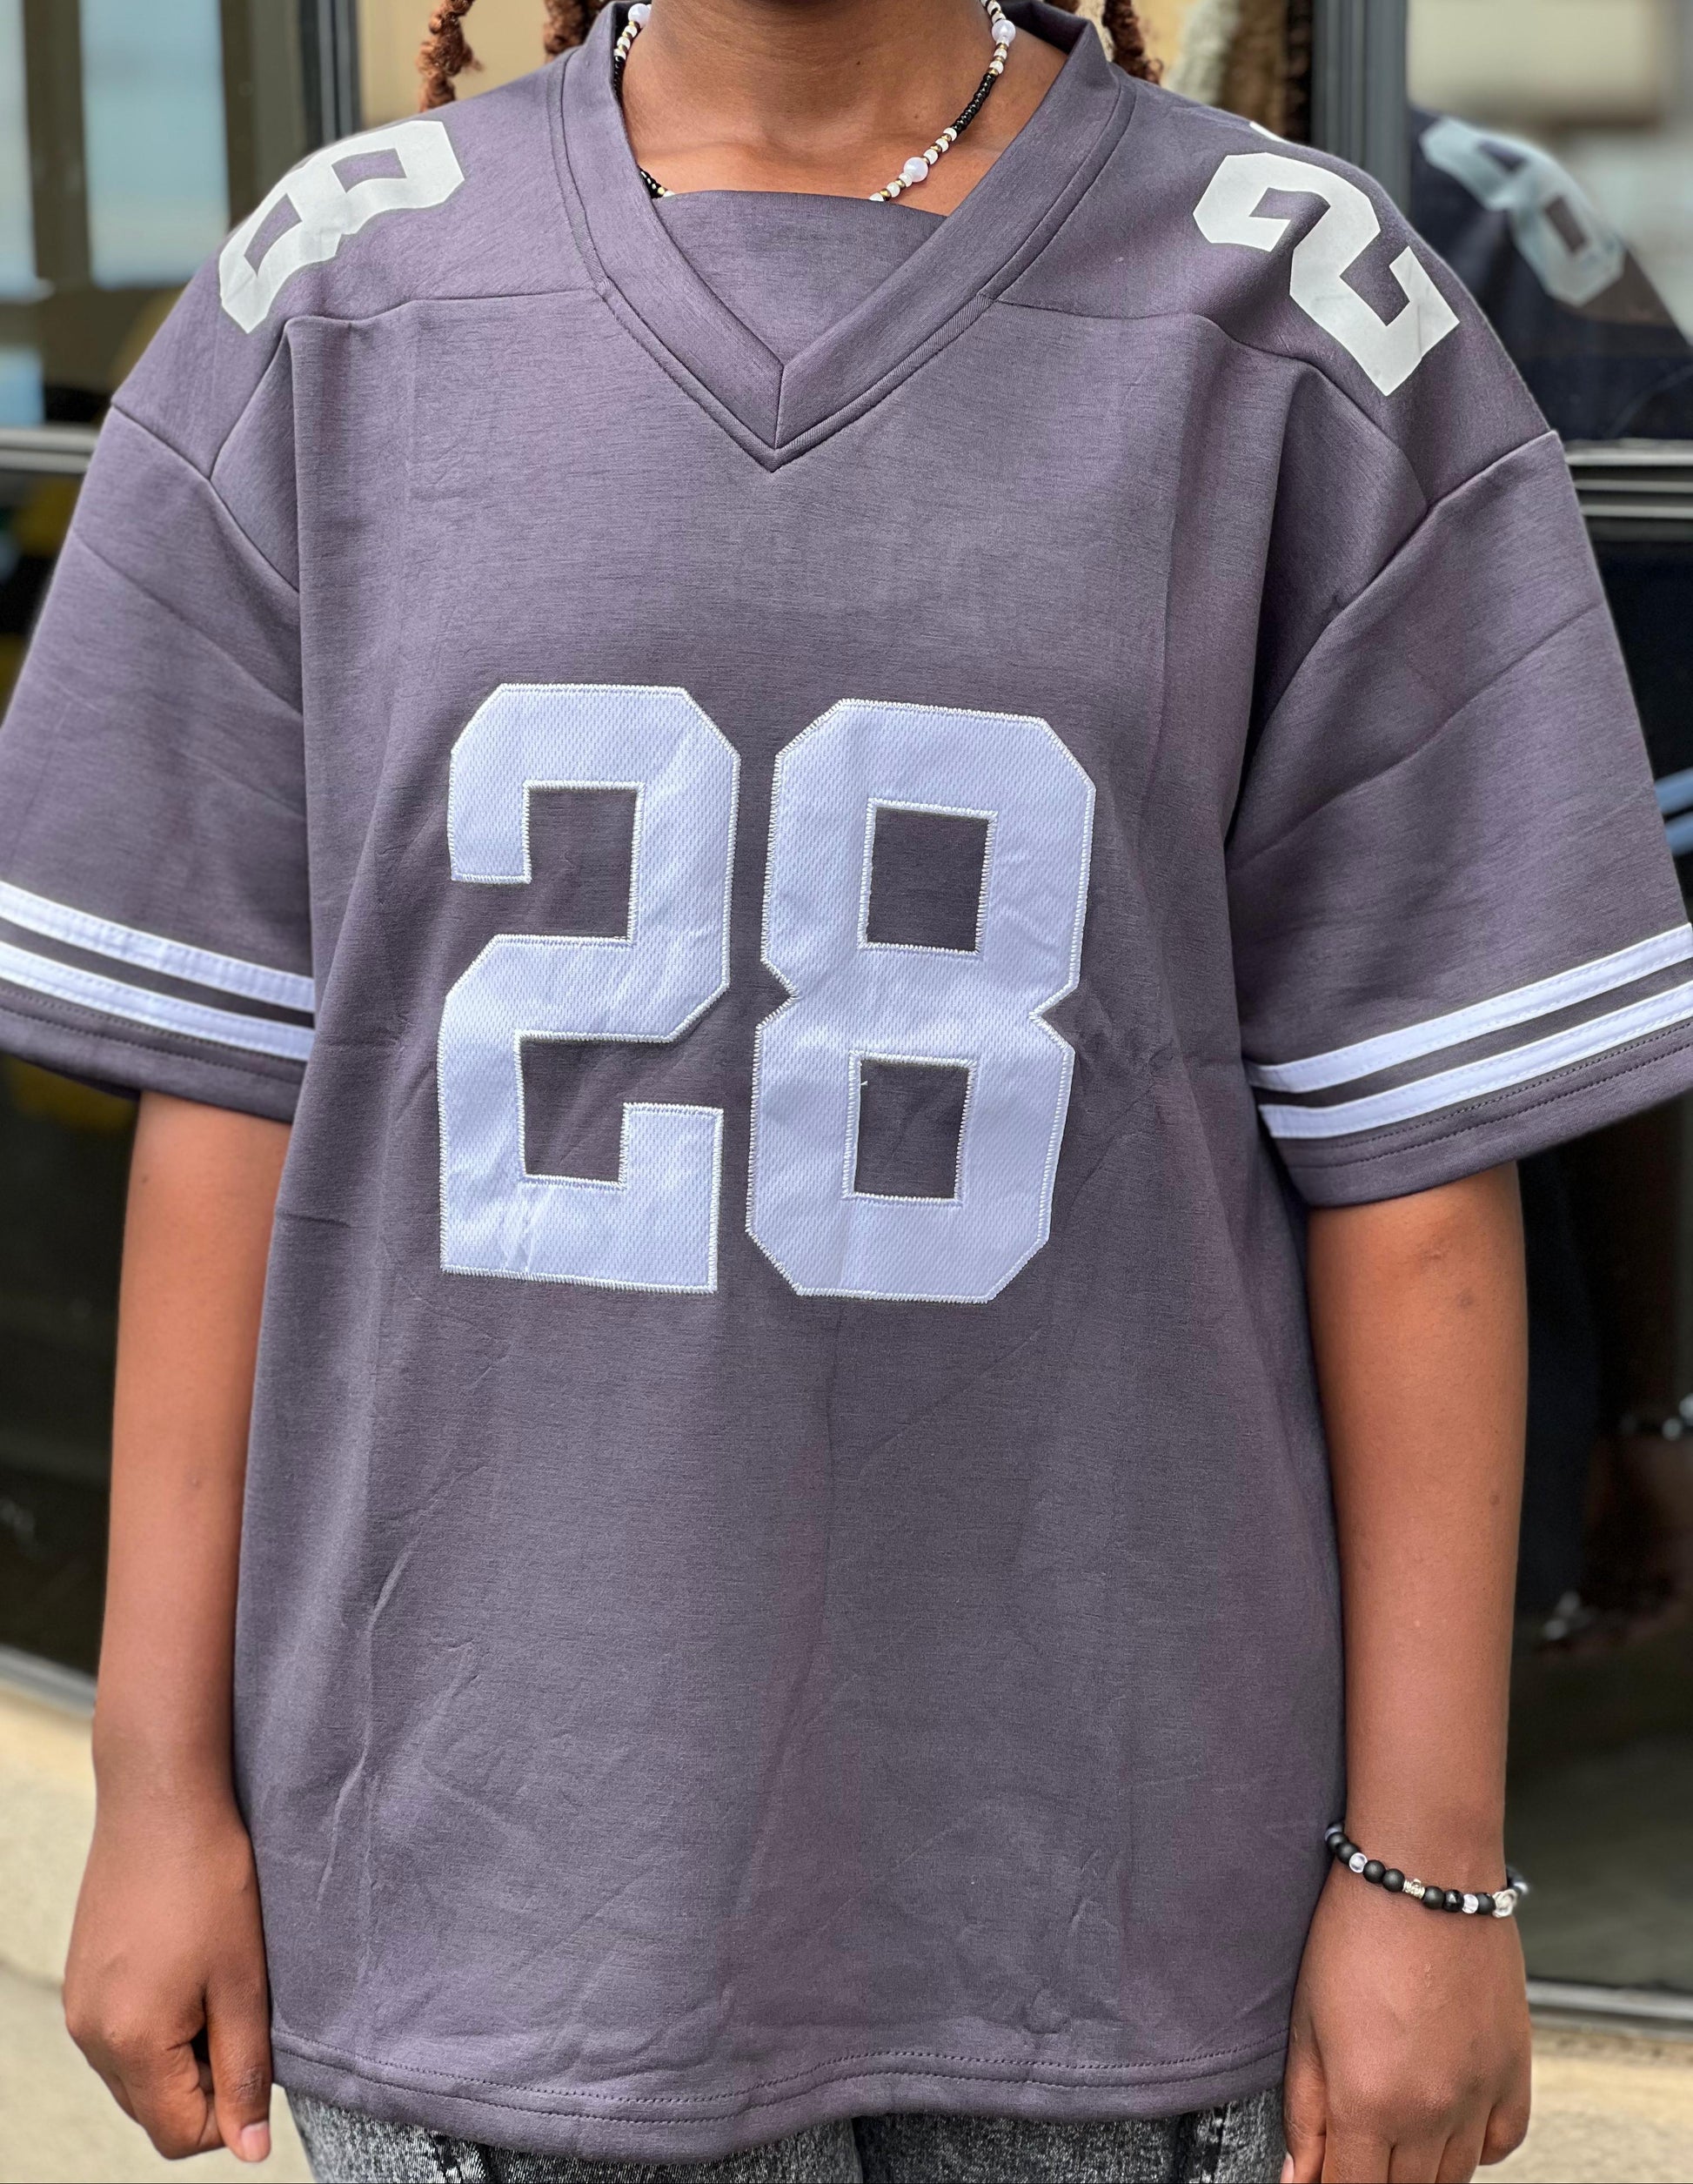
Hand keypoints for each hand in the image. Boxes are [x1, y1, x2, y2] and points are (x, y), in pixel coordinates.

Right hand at [64, 1778, 273, 2163]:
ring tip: (217, 1984)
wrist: (161, 1800)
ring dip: (182, 2052)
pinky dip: (158, 2024)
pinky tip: (190, 1967)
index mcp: (129, 2043)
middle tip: (240, 2012)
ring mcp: (79, 2006)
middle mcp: (90, 2035)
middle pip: (153, 2109)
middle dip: (204, 2084)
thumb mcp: (244, 1980)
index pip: (178, 2135)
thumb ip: (245, 2069)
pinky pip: (119, 2035)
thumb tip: (250, 2148)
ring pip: (136, 2073)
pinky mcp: (82, 1978)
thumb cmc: (210, 1881)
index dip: (230, 2114)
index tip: (257, 2056)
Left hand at [1283, 1863, 1531, 2182]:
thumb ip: (1304, 2110)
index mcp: (1368, 2100)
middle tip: (1356, 2148)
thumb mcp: (1306, 2022)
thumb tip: (1299, 2178)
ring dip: (1420, 2168)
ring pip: (1453, 2178)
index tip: (1324, 2177)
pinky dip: (1475, 2146)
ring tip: (1395, 2133)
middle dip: (1372, 2179)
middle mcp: (1430, 2110)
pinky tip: (1448, 2120)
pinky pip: (1502, 2144)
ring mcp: (1478, 2094)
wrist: (1424, 1873)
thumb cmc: (1356, 1931)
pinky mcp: (1513, 2070)